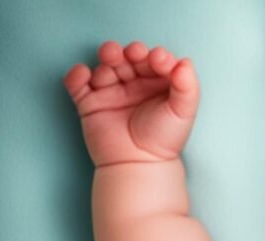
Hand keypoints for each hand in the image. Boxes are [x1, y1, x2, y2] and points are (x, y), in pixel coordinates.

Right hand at [63, 41, 198, 166]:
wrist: (139, 165)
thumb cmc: (163, 140)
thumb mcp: (183, 111)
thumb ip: (187, 86)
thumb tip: (185, 62)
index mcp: (157, 83)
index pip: (155, 60)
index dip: (156, 56)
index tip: (158, 59)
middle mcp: (134, 84)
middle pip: (128, 57)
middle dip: (128, 51)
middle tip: (132, 54)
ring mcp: (111, 92)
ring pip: (105, 65)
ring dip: (107, 58)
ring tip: (111, 60)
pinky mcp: (90, 103)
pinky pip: (77, 83)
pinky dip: (76, 74)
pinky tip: (84, 74)